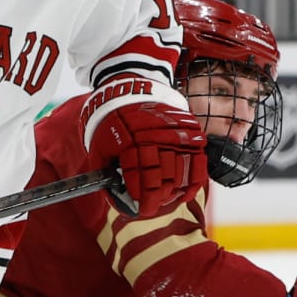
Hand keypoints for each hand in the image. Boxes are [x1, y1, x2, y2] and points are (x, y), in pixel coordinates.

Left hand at [80, 77, 205, 216]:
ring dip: (179, 188)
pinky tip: (190, 185)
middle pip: (166, 180)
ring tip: (173, 197)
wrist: (127, 87)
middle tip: (157, 204)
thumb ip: (107, 174)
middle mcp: (154, 140)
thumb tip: (118, 199)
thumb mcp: (99, 147)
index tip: (145, 209)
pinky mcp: (186, 127)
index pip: (143, 184)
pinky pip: (197, 155)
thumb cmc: (111, 120)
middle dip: (162, 197)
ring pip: (184, 170)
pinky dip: (196, 173)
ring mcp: (173, 132)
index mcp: (130, 147)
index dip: (146, 202)